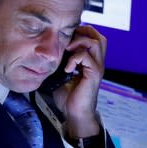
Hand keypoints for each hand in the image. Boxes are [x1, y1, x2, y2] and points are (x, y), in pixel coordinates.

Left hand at [54, 24, 105, 138]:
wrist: (75, 113)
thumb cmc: (69, 97)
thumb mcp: (62, 74)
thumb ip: (60, 61)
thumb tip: (47, 51)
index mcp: (91, 62)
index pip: (93, 38)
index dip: (80, 34)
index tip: (65, 39)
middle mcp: (97, 63)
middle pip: (99, 37)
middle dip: (83, 34)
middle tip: (68, 41)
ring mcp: (97, 68)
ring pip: (96, 42)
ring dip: (79, 43)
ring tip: (68, 51)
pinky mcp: (94, 74)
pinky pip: (86, 57)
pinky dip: (74, 58)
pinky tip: (67, 68)